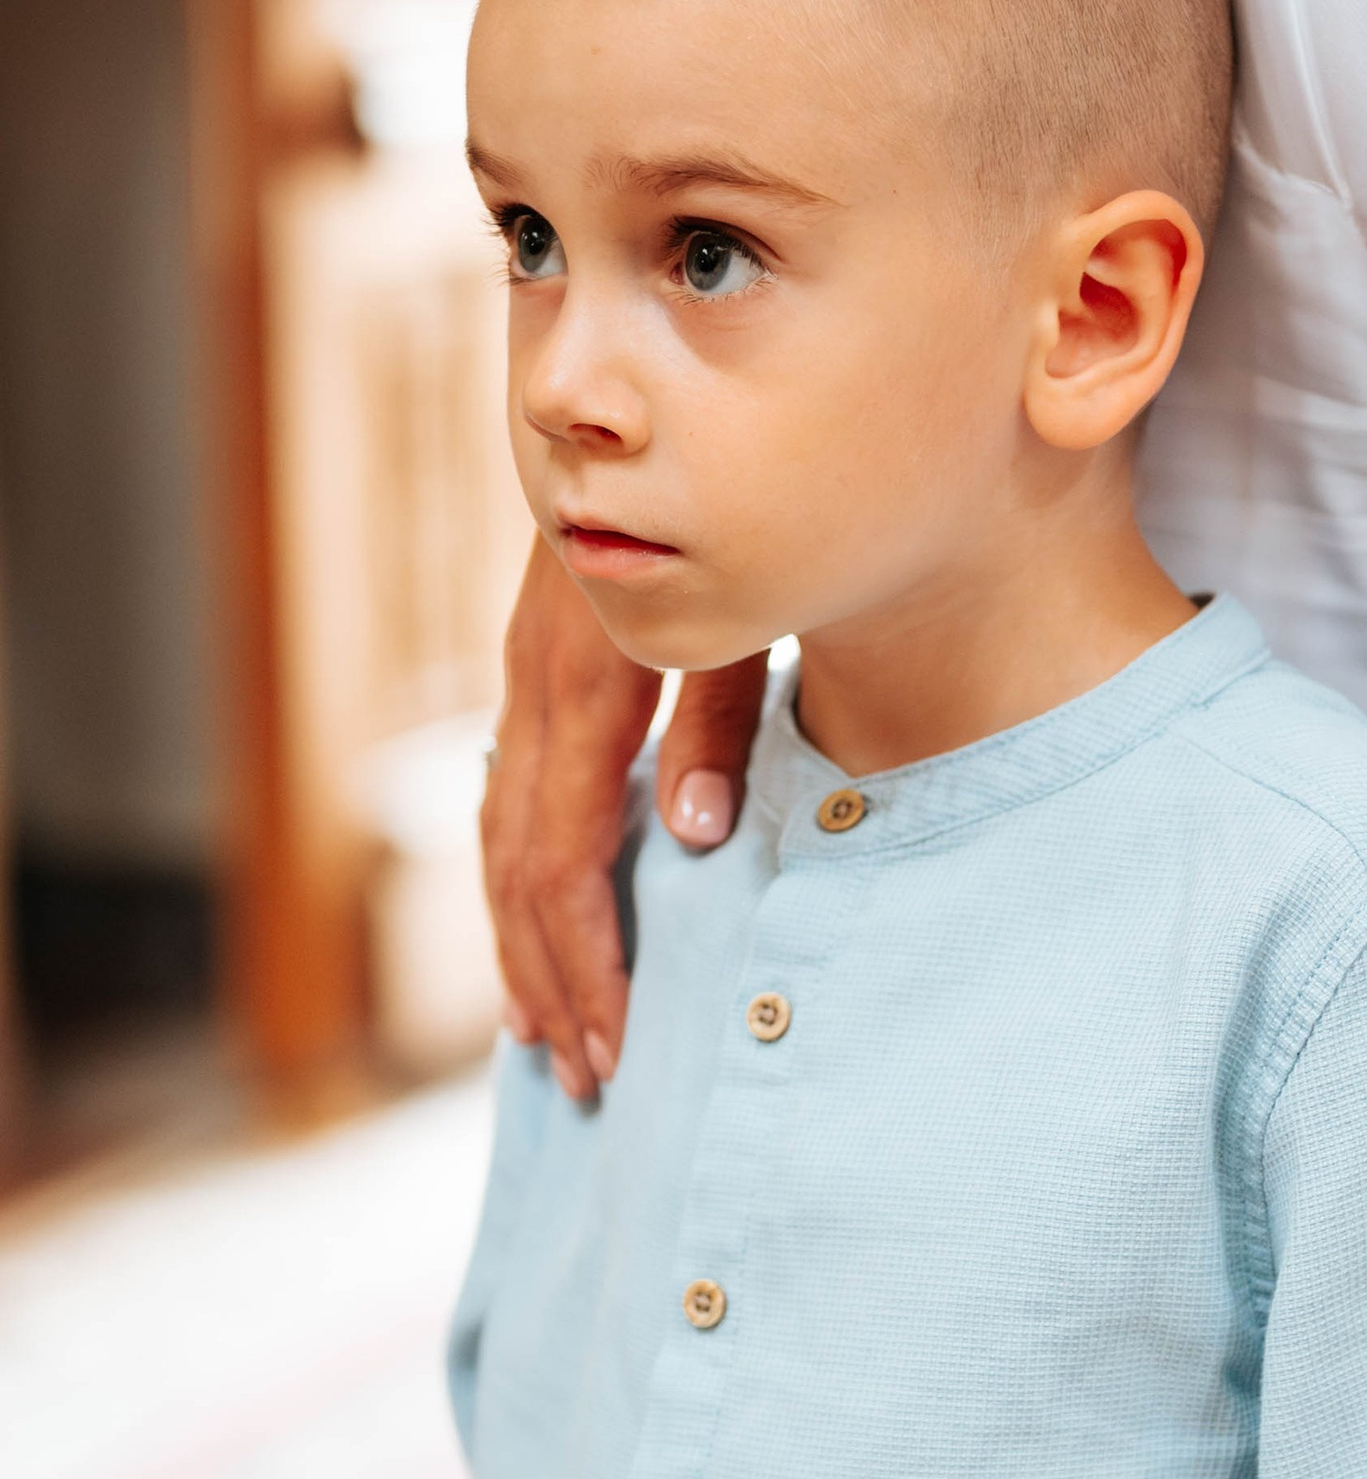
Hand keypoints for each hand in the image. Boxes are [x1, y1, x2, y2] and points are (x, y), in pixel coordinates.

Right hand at [483, 539, 769, 1097]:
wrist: (674, 399)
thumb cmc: (748, 501)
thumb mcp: (752, 608)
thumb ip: (725, 719)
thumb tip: (693, 833)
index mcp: (586, 673)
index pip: (563, 852)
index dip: (586, 959)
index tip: (617, 1045)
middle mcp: (538, 679)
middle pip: (522, 863)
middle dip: (555, 978)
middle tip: (593, 1079)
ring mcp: (527, 673)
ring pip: (503, 834)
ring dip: (527, 946)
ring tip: (550, 1044)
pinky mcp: (540, 671)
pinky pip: (512, 796)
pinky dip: (523, 881)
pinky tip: (537, 943)